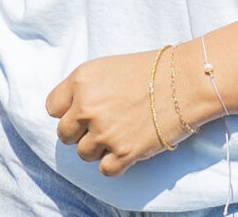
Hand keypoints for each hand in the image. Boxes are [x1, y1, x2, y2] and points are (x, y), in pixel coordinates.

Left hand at [48, 48, 192, 175]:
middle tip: (101, 125)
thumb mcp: (106, 68)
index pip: (52, 108)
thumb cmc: (149, 70)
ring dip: (98, 148)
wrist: (185, 82)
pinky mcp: (124, 153)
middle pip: (64, 135)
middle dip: (80, 132)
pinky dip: (114, 164)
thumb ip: (83, 89)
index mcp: (81, 81)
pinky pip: (105, 170)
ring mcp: (105, 132)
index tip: (82, 112)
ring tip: (118, 134)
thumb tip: (70, 111)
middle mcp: (87, 107)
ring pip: (84, 154)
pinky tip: (125, 149)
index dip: (67, 111)